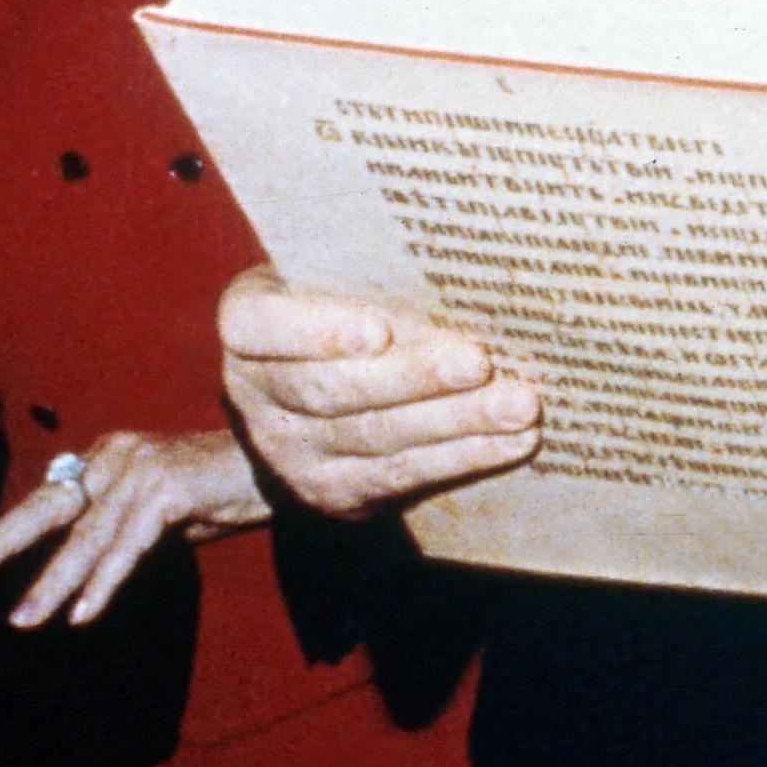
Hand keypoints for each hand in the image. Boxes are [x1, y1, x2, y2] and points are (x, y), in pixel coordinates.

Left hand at [0, 428, 268, 625]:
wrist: (282, 462)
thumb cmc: (224, 488)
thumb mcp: (161, 508)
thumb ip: (122, 526)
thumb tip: (86, 564)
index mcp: (112, 455)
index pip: (54, 494)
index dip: (13, 527)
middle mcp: (120, 455)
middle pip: (53, 503)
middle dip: (5, 538)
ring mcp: (144, 470)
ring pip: (88, 534)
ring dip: (53, 581)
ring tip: (23, 620)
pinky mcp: (170, 490)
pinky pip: (128, 545)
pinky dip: (104, 581)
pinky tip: (82, 613)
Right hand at [218, 266, 539, 519]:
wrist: (302, 401)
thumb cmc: (339, 307)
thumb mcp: (334, 278)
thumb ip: (375, 276)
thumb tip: (471, 274)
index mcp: (248, 321)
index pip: (263, 326)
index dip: (317, 330)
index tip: (378, 331)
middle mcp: (254, 392)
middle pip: (332, 390)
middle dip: (415, 378)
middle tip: (481, 362)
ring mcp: (288, 450)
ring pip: (374, 437)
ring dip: (456, 421)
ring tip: (518, 404)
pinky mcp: (331, 491)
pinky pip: (399, 476)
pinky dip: (462, 457)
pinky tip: (511, 442)